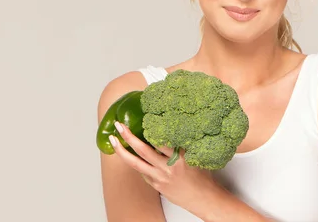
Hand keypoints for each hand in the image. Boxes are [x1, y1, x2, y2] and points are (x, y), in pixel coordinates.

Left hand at [109, 121, 223, 215]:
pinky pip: (143, 173)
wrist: (203, 198)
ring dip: (122, 151)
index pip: (160, 141)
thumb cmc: (203, 177)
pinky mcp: (156, 185)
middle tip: (120, 125)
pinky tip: (131, 156)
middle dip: (129, 136)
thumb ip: (182, 146)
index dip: (150, 129)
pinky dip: (137, 163)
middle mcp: (167, 167)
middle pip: (143, 150)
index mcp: (179, 157)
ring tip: (114, 140)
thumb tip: (170, 133)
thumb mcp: (196, 156)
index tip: (143, 118)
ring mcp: (160, 178)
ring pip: (136, 163)